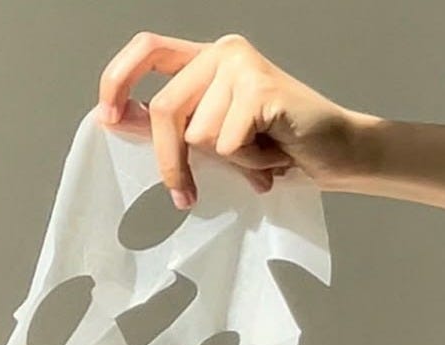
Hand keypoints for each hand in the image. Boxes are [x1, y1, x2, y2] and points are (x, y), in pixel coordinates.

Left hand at [97, 31, 373, 208]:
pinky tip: (275, 153)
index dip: (118, 79)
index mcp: (207, 60)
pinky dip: (250, 162)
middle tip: (185, 195)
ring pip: (198, 133)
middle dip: (171, 162)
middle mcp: (222, 53)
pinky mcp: (261, 88)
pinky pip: (227, 144)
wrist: (337, 152)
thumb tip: (114, 120)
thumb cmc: (277, 146)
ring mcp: (243, 66)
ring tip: (261, 154)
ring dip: (230, 161)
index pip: (148, 49)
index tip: (106, 117)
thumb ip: (172, 127)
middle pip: (165, 109)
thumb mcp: (215, 137)